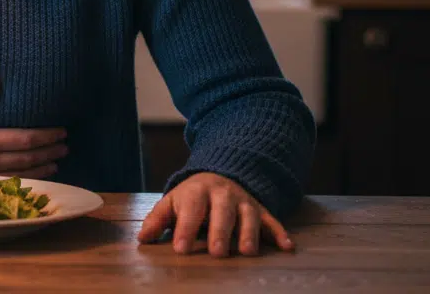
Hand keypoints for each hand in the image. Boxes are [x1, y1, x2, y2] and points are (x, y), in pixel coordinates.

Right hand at [0, 78, 67, 177]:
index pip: (23, 139)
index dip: (45, 136)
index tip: (61, 131)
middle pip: (27, 158)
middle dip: (49, 152)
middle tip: (66, 146)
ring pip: (20, 173)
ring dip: (41, 168)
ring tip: (57, 163)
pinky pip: (5, 182)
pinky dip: (24, 179)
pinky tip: (32, 177)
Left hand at [138, 172, 294, 256]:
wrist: (219, 176)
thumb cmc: (191, 198)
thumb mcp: (171, 203)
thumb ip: (157, 220)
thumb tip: (142, 239)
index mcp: (196, 192)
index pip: (190, 209)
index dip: (184, 228)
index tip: (180, 248)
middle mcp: (222, 194)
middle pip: (222, 212)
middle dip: (219, 232)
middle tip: (217, 252)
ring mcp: (243, 201)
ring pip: (248, 215)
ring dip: (248, 233)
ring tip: (246, 252)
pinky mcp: (260, 209)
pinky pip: (272, 220)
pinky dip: (279, 232)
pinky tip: (287, 247)